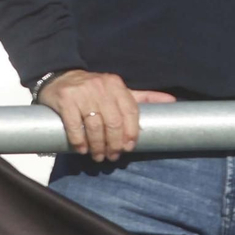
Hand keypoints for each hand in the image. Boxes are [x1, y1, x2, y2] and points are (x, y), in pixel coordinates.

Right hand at [37, 70, 176, 161]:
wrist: (61, 78)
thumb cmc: (95, 89)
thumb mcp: (119, 90)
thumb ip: (143, 97)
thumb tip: (173, 101)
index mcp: (117, 85)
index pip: (130, 111)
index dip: (131, 132)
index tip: (129, 147)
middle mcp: (102, 87)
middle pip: (113, 122)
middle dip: (114, 143)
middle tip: (112, 156)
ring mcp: (83, 94)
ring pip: (95, 126)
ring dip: (97, 146)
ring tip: (98, 156)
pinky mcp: (66, 100)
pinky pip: (74, 125)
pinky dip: (79, 140)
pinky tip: (82, 149)